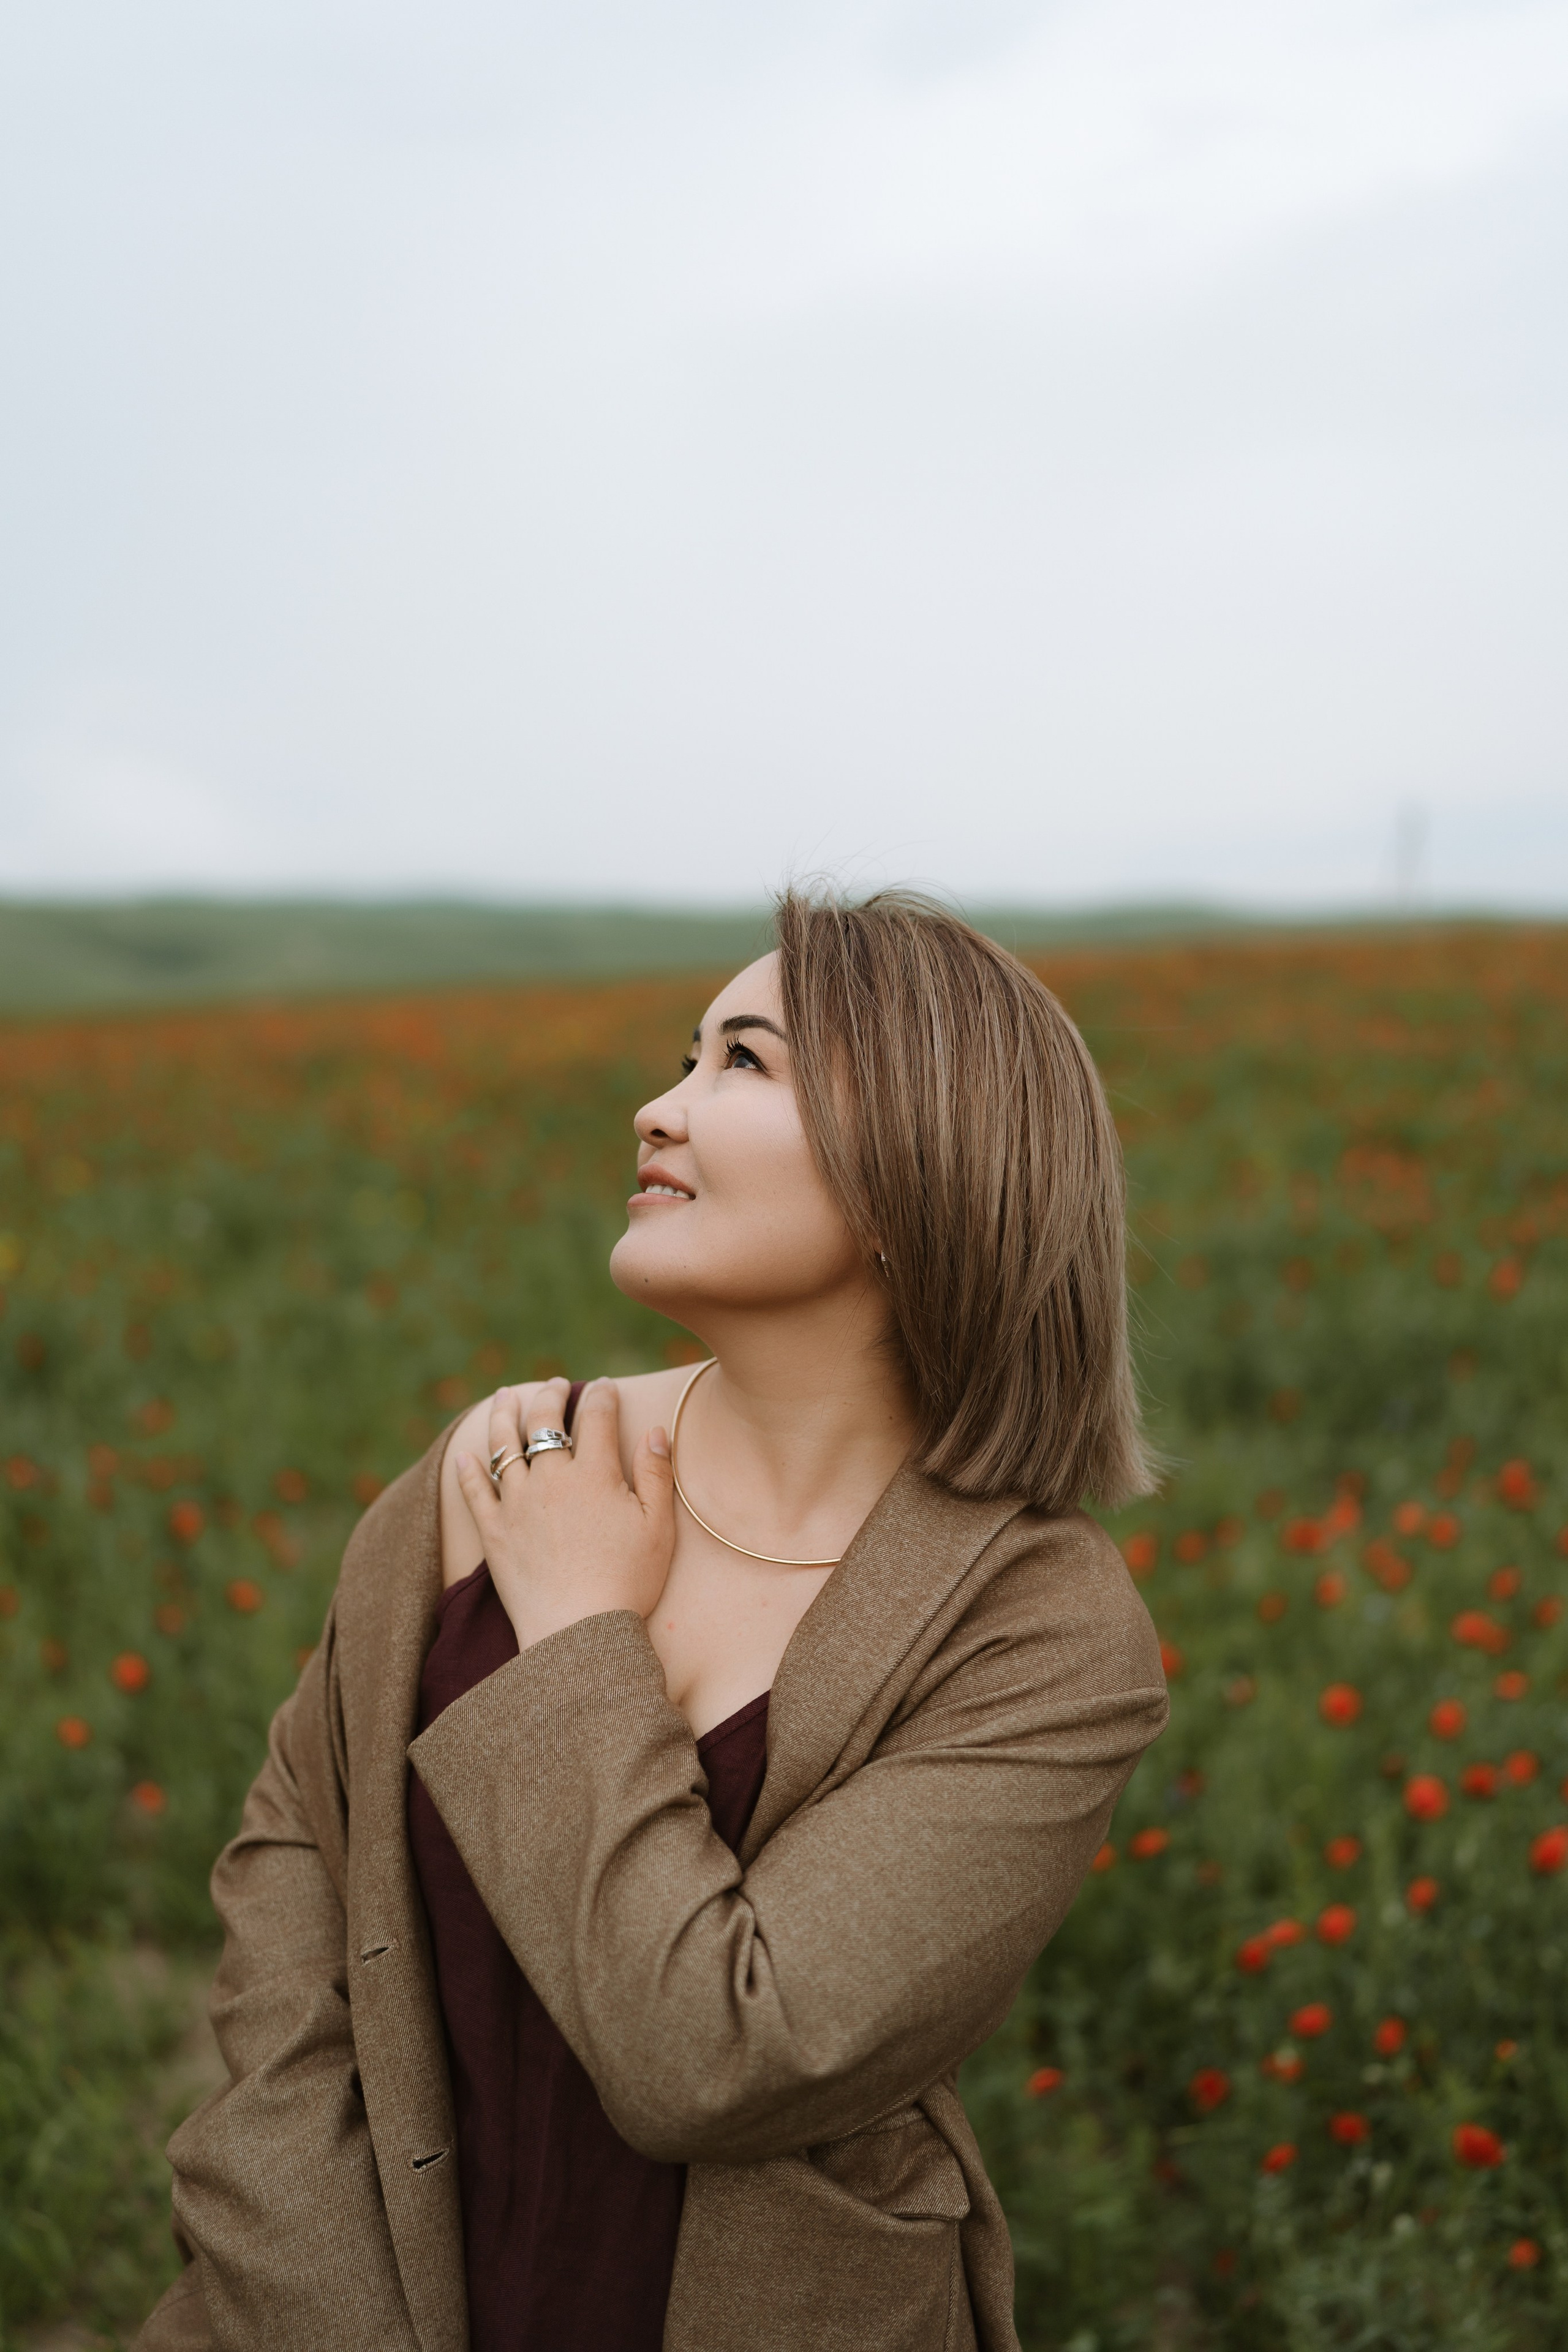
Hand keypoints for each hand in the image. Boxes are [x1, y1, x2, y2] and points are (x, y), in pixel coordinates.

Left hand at [454, 1379, 675, 1650]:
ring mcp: (517, 1504)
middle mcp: (551, 1479)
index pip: (596, 1416)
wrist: (579, 1632)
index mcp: (594, 1474)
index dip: (601, 1395)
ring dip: (504, 1415)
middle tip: (555, 1385)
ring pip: (504, 1446)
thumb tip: (656, 1430)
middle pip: (544, 1420)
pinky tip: (465, 1456)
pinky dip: (469, 1470)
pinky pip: (475, 1492)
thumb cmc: (627, 1582)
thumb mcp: (658, 1527)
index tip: (603, 1386)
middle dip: (550, 1395)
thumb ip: (655, 1473)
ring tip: (505, 1397)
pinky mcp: (495, 1533)